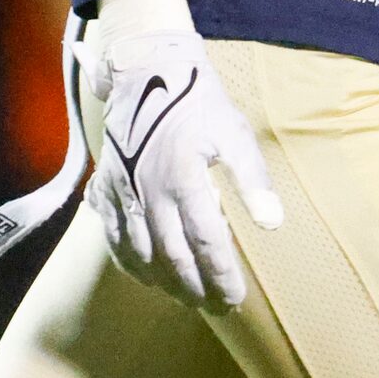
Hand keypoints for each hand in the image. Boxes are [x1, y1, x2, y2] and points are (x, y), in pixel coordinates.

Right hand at [82, 0, 280, 308]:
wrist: (147, 69)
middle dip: (197, 289)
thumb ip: (253, 179)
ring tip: (186, 299)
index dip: (222, 277)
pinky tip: (144, 276)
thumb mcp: (234, 132)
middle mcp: (150, 191)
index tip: (237, 299)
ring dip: (165, 282)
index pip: (207, 244)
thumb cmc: (197, 100)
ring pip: (141, 252)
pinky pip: (112, 235)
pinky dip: (127, 261)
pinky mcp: (106, 186)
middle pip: (174, 256)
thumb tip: (273, 224)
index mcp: (184, 179)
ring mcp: (124, 191)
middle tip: (216, 308)